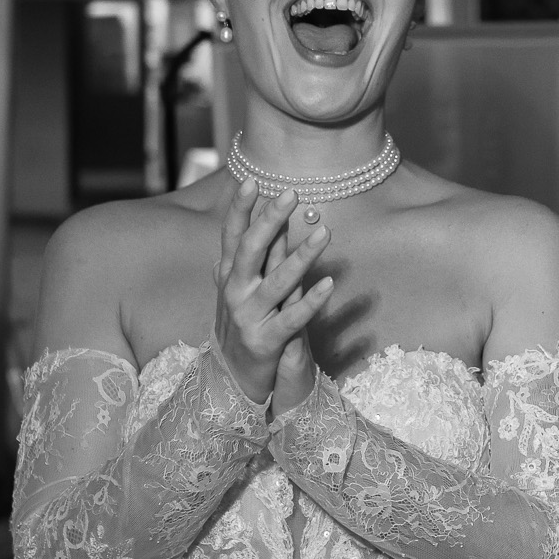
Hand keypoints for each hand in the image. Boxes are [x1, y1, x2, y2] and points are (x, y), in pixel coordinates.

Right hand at [212, 180, 333, 404]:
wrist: (231, 379)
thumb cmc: (240, 324)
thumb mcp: (238, 288)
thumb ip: (250, 256)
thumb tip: (258, 218)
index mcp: (229, 276)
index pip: (231, 235)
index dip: (240, 208)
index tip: (252, 179)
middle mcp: (234, 293)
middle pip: (251, 250)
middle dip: (271, 220)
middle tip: (292, 193)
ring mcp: (248, 318)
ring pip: (277, 282)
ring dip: (302, 256)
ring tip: (326, 233)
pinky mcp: (266, 342)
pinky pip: (292, 319)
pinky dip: (311, 302)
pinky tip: (329, 285)